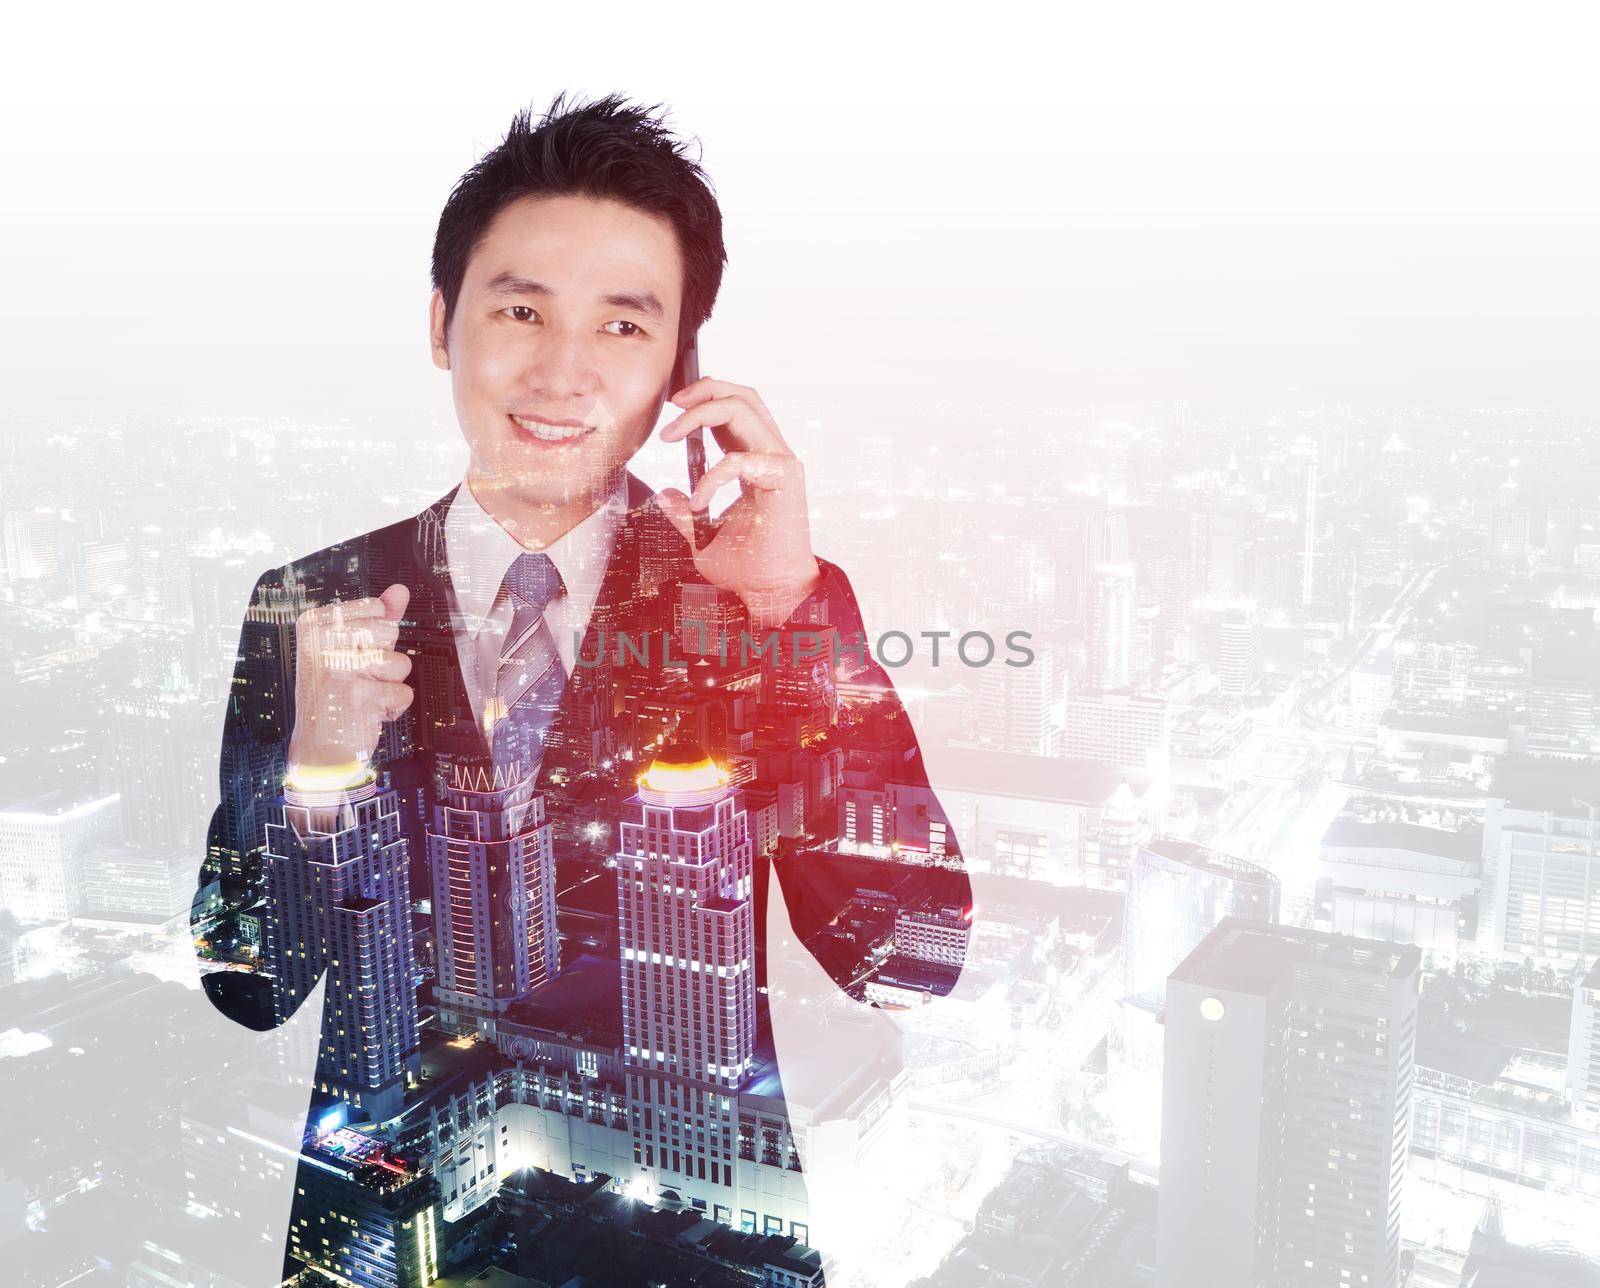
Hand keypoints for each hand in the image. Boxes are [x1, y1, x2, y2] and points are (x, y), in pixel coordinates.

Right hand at [285, 583, 412, 790]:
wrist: (317, 748)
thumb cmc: (334, 695)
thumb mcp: (348, 650)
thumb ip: (375, 619)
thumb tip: (399, 591)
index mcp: (314, 625)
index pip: (375, 609)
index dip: (375, 636)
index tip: (352, 654)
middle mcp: (320, 643)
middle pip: (391, 634)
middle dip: (384, 660)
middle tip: (357, 678)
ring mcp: (338, 669)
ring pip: (400, 663)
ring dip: (389, 685)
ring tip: (363, 695)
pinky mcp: (358, 696)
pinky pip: (403, 692)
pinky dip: (392, 707)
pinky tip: (367, 712)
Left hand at [654, 377, 822, 627]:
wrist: (770, 591)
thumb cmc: (746, 566)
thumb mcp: (701, 535)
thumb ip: (685, 512)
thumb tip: (664, 494)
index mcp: (757, 461)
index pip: (736, 409)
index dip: (703, 401)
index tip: (671, 415)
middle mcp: (772, 455)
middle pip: (743, 395)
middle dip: (703, 389)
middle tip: (672, 404)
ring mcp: (782, 462)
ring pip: (744, 408)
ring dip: (701, 413)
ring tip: (672, 433)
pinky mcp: (786, 477)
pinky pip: (739, 459)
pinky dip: (711, 477)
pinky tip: (699, 500)